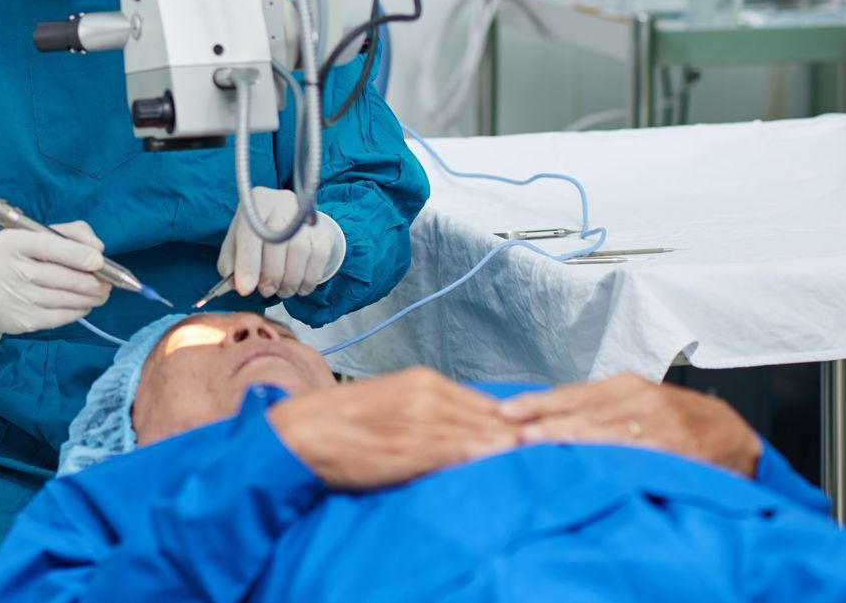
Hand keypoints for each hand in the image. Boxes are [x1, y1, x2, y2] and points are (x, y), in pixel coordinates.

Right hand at [0, 222, 112, 334]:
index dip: (76, 253)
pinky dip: (77, 311)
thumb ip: (71, 234)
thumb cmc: (19, 260)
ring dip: (88, 298)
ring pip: (61, 299)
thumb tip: (98, 248)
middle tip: (107, 283)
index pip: (46, 245)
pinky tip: (84, 305)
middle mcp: (4, 269)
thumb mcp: (38, 238)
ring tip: (101, 294)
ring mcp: (10, 297)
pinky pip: (58, 317)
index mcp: (8, 242)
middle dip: (89, 281)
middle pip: (57, 276)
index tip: (99, 260)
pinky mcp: (19, 320)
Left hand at [216, 188, 345, 298]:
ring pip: (300, 252)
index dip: (248, 264)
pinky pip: (319, 258)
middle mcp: (283, 203)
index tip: (245, 289)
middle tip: (266, 291)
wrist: (290, 221)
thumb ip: (230, 262)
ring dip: (289, 281)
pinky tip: (298, 287)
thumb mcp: (237, 241)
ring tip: (281, 290)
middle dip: (271, 276)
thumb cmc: (258, 234)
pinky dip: (308, 280)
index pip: (251, 234)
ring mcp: (307, 216)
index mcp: (257, 203)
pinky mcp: (324, 231)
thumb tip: (234, 286)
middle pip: (278, 244)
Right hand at [268, 367, 518, 489]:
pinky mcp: (410, 450)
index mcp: (420, 380)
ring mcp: (418, 423)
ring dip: (505, 446)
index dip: (507, 421)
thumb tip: (458, 427)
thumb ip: (424, 410)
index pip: (481, 402)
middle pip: (488, 417)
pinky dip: (480, 458)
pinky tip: (497, 464)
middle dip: (516, 433)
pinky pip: (456, 454)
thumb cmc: (339, 422)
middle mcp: (425, 396)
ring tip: (531, 457)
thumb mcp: (387, 402)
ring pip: (478, 435)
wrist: (300, 434)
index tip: (530, 434)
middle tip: (546, 446)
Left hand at [498, 373, 761, 476]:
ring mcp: (661, 424)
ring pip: (607, 432)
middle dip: (547, 424)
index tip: (506, 411)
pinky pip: (641, 454)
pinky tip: (591, 465)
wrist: (734, 435)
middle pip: (584, 412)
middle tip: (513, 434)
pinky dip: (614, 458)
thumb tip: (541, 420)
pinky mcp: (681, 449)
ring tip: (538, 448)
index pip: (572, 393)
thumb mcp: (635, 405)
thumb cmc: (674, 421)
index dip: (538, 403)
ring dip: (571, 440)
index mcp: (625, 386)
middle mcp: (640, 399)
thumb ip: (597, 410)